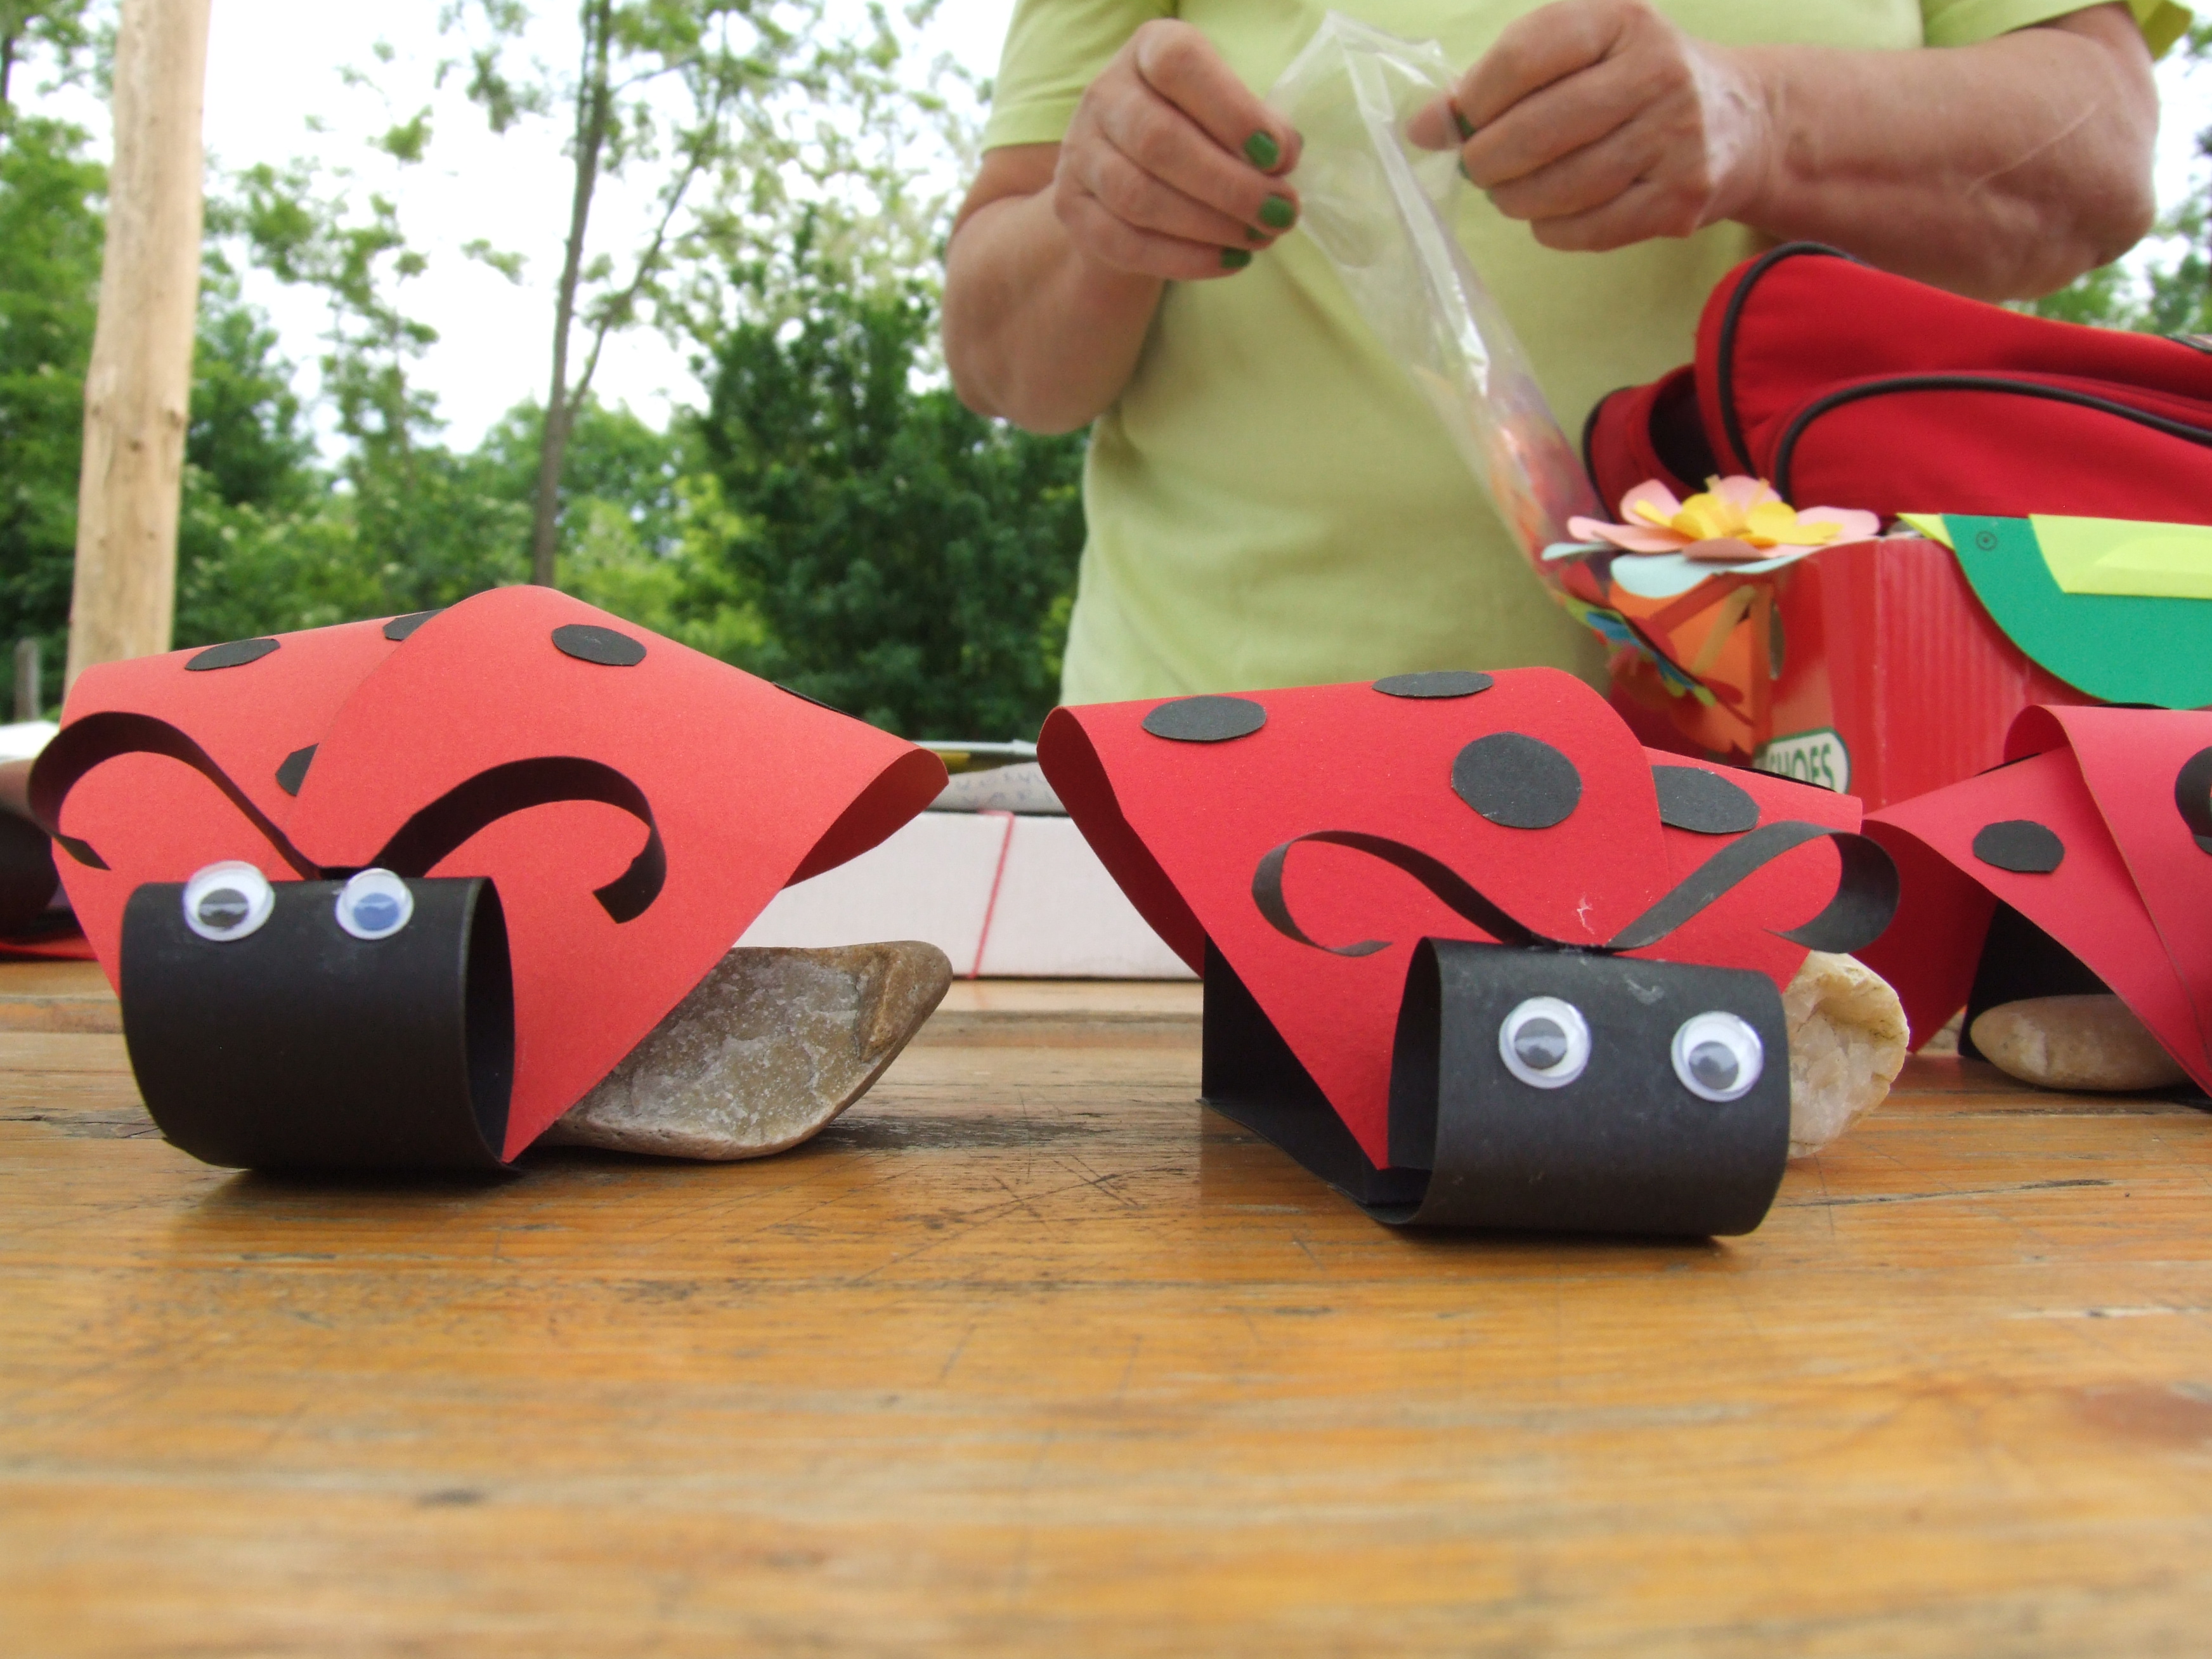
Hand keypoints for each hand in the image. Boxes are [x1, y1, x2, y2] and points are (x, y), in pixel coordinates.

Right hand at [1054, 19, 1303, 281]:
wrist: (1131, 184)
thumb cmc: (1198, 136)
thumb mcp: (1230, 114)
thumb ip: (1259, 126)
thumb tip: (1281, 158)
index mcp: (1147, 51)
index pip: (1179, 65)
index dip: (1232, 111)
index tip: (1279, 155)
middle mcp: (1105, 94)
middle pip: (1159, 140)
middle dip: (1231, 185)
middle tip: (1281, 213)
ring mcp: (1080, 152)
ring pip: (1139, 198)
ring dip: (1210, 226)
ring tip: (1260, 239)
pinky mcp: (1072, 207)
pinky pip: (1126, 243)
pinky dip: (1185, 259)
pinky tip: (1230, 261)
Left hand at [1409, 0, 1771, 251]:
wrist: (1742, 119)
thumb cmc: (1636, 82)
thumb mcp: (1583, 52)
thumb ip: (1504, 79)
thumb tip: (1423, 126)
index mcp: (1622, 20)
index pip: (1526, 56)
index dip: (1475, 98)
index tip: (1452, 123)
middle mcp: (1657, 73)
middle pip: (1537, 130)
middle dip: (1488, 160)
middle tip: (1478, 168)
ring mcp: (1675, 139)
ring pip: (1560, 187)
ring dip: (1516, 199)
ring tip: (1512, 191)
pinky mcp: (1681, 199)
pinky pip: (1587, 229)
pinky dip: (1552, 229)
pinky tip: (1551, 213)